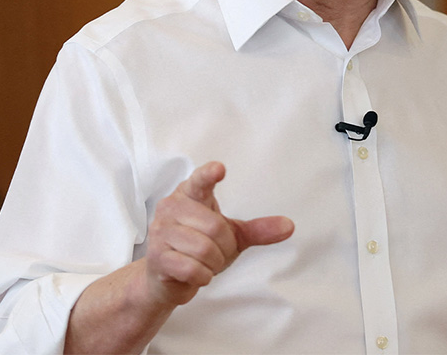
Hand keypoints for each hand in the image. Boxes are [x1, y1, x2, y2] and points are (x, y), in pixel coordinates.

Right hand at [142, 161, 292, 306]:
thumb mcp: (230, 236)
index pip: (199, 181)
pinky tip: (196, 273)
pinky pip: (192, 269)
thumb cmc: (197, 248)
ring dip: (213, 264)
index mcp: (189, 195)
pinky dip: (203, 277)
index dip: (208, 175)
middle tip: (215, 252)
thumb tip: (289, 226)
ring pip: (204, 250)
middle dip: (223, 247)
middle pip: (214, 227)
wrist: (167, 278)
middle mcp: (171, 207)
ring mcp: (160, 231)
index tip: (219, 168)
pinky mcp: (157, 256)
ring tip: (204, 263)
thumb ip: (257, 230)